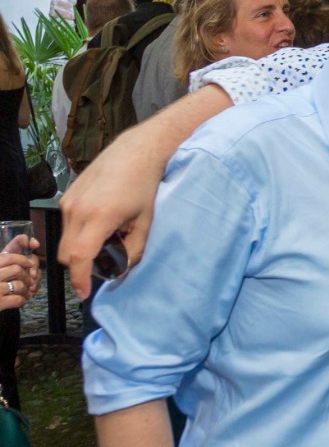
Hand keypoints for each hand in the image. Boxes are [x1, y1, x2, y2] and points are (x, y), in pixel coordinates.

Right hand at [0, 245, 40, 308]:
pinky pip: (18, 299)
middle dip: (27, 276)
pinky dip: (22, 300)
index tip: (30, 260)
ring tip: (22, 292)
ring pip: (20, 285)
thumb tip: (34, 242)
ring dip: (25, 289)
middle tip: (28, 281)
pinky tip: (18, 300)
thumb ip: (11, 257)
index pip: (9, 257)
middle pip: (17, 269)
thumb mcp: (0, 269)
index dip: (23, 258)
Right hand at [59, 138, 165, 297]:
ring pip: (65, 240)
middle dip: (81, 266)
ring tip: (108, 241)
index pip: (80, 257)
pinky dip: (79, 234)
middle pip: (67, 253)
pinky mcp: (67, 196)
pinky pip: (67, 225)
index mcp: (98, 217)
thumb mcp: (145, 221)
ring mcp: (69, 202)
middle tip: (104, 265)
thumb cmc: (145, 185)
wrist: (136, 152)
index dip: (80, 279)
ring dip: (80, 249)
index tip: (84, 294)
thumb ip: (134, 249)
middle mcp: (77, 210)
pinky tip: (101, 226)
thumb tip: (124, 268)